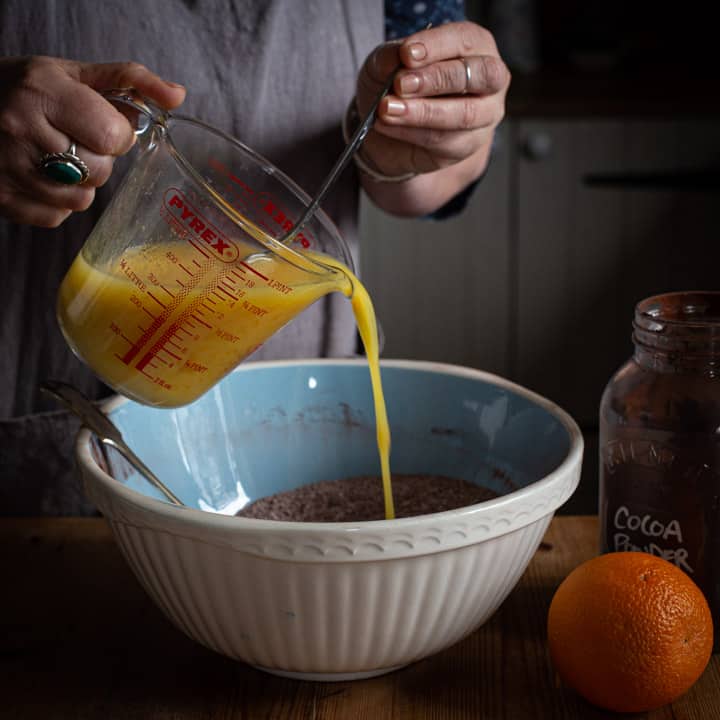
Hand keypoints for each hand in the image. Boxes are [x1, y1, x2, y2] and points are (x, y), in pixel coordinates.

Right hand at [0, 56, 185, 226]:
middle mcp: (21, 130)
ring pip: (82, 199)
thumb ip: (130, 80)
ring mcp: (9, 170)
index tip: (102, 124)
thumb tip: (177, 95)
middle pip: (101, 171)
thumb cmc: (25, 89)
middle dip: (98, 157)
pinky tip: (39, 176)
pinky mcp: (4, 201)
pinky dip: (56, 202)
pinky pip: (58, 217)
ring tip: (55, 156)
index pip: (113, 136)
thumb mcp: (73, 73)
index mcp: (42, 92)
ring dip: (80, 182)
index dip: (117, 134)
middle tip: (73, 139)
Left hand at [355, 21, 509, 183]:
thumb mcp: (384, 64)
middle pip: (480, 75)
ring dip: (423, 111)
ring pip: (464, 114)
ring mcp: (484, 116)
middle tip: (400, 84)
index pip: (466, 40)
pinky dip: (411, 132)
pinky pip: (444, 140)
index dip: (436, 46)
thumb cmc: (396, 86)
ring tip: (387, 109)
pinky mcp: (467, 146)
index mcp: (476, 46)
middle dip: (438, 78)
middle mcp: (490, 81)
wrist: (386, 131)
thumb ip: (390, 57)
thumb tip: (398, 56)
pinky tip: (387, 125)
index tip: (406, 54)